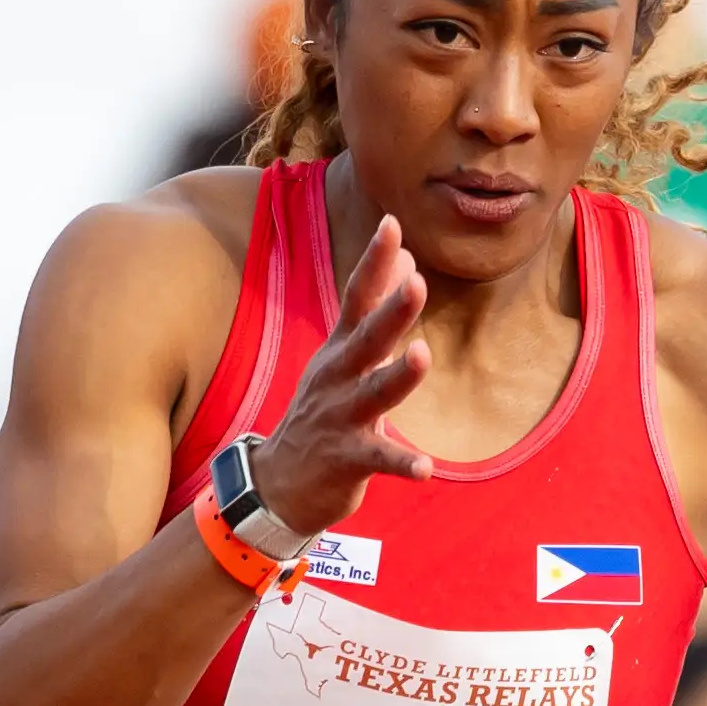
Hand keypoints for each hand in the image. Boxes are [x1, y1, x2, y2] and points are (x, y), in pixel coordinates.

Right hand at [251, 214, 434, 539]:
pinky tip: (425, 468)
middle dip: (392, 310)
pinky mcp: (347, 460)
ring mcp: (341, 418)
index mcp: (341, 350)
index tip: (393, 224)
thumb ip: (378, 308)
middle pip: (367, 339)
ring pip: (373, 394)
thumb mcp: (346, 355)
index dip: (374, 262)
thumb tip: (408, 256)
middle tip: (419, 282)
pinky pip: (378, 460)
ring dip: (398, 376)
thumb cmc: (325, 410)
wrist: (281, 482)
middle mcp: (338, 378)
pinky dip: (401, 463)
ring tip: (422, 355)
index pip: (357, 297)